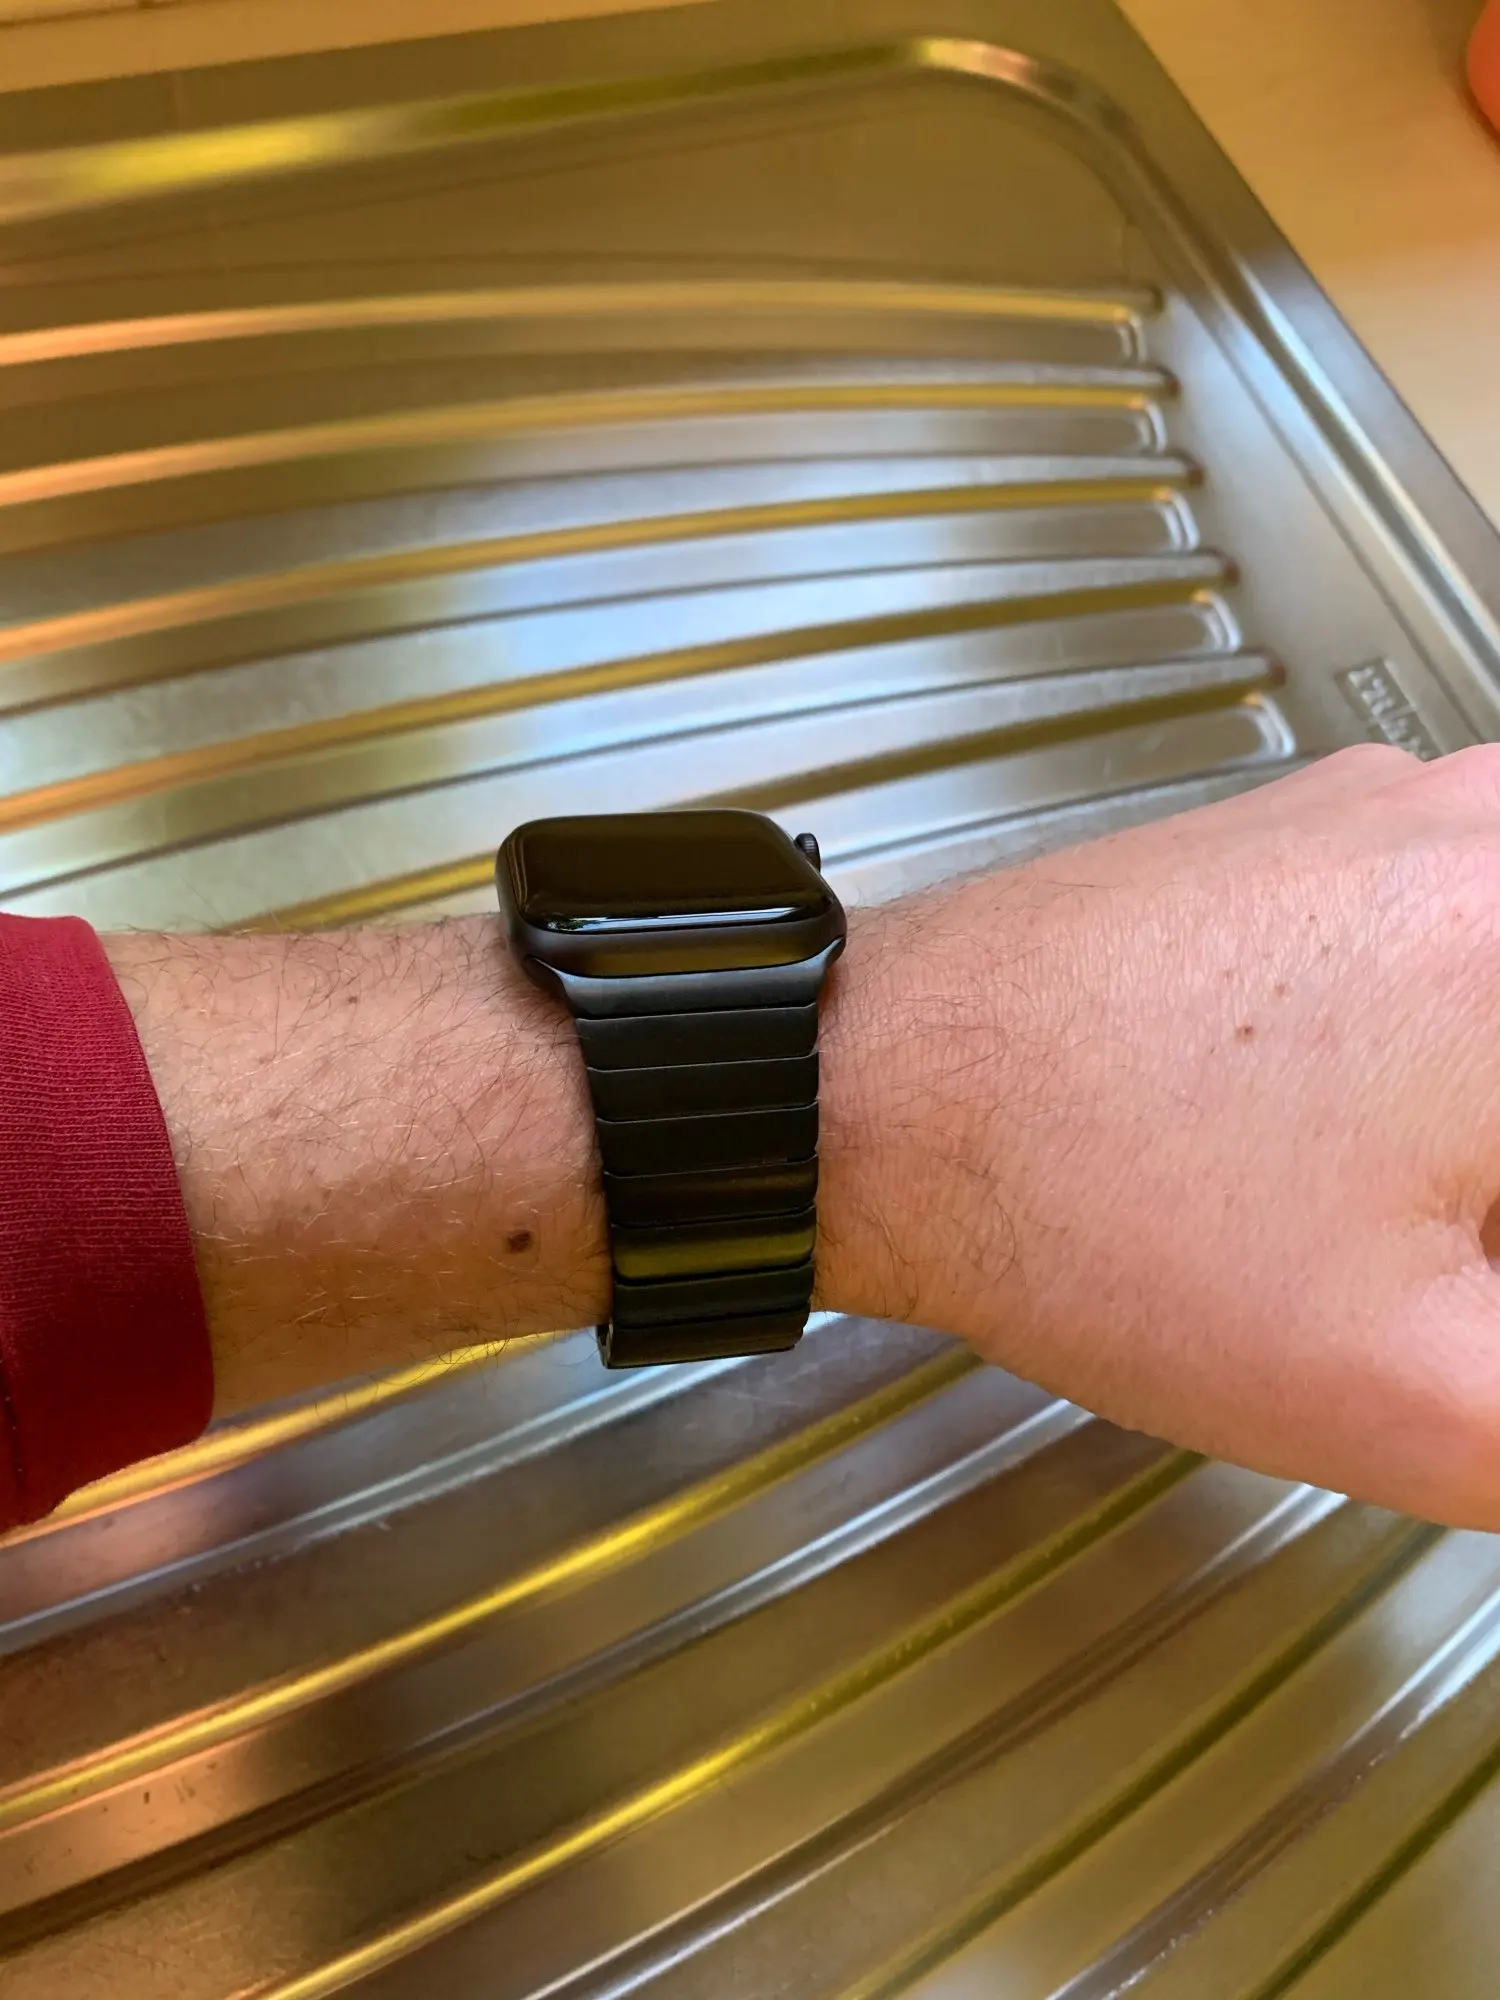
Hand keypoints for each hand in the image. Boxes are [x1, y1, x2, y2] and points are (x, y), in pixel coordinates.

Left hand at [820, 743, 1499, 1527]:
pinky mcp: (1316, 830)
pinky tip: (1374, 1138)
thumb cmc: (1092, 1204)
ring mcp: (1396, 812)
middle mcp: (1488, 834)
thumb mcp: (1424, 1397)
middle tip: (1450, 1264)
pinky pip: (1465, 928)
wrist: (886, 1094)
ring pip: (1499, 977)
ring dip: (1474, 1138)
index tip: (1476, 1287)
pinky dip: (1457, 1038)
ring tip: (1404, 1214)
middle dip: (1495, 1197)